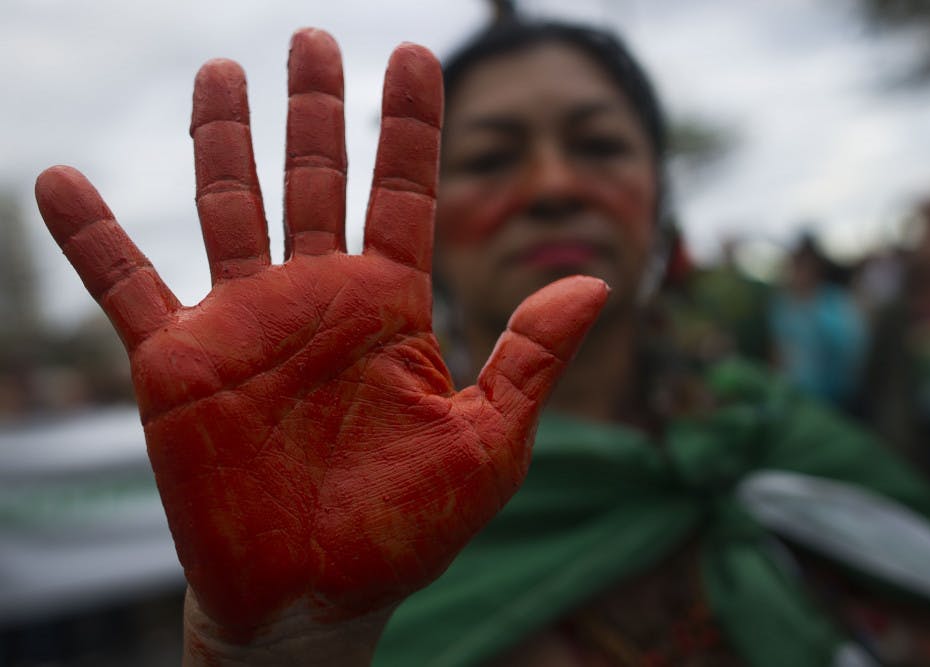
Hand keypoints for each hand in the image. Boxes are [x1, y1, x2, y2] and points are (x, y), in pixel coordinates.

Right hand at [35, 28, 606, 642]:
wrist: (319, 598)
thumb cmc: (407, 529)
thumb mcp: (489, 442)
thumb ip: (532, 358)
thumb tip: (597, 282)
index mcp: (391, 307)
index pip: (405, 191)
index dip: (409, 123)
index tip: (414, 53)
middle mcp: (318, 299)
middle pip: (316, 178)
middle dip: (316, 110)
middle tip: (313, 40)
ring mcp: (245, 323)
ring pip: (231, 205)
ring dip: (224, 137)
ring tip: (223, 70)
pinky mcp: (178, 364)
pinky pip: (125, 286)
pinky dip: (92, 236)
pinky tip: (59, 180)